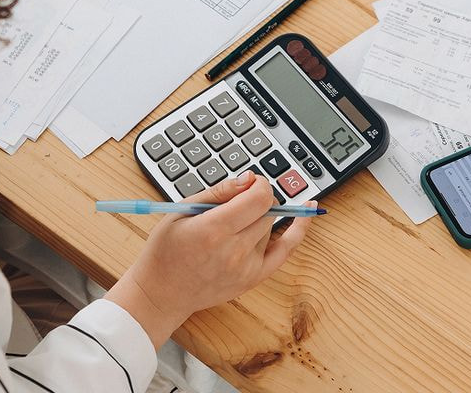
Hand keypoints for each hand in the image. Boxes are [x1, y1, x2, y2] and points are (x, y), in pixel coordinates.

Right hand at [104, 172, 313, 348]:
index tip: (249, 182)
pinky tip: (308, 211)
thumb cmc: (166, 251)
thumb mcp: (182, 210)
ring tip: (236, 222)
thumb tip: (248, 179)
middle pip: (266, 211)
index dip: (258, 184)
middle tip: (238, 200)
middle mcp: (235, 250)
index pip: (258, 198)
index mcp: (214, 230)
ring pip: (271, 227)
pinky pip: (285, 251)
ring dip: (261, 217)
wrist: (162, 292)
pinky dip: (299, 230)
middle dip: (257, 198)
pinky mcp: (253, 279)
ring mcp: (247, 268)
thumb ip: (218, 192)